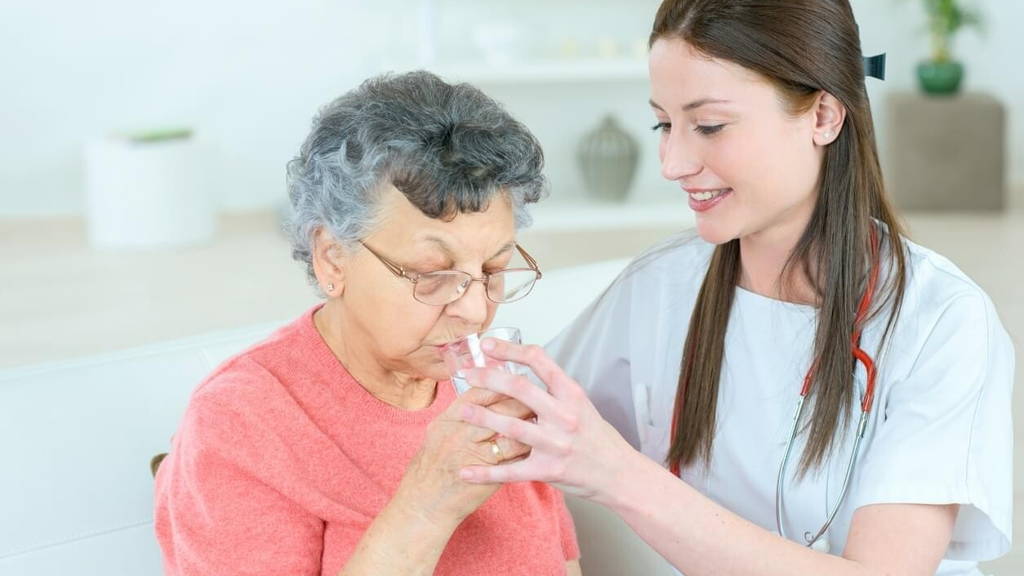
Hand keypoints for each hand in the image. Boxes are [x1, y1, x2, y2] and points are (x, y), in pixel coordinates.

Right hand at [394, 386, 532, 528]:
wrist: (423, 503)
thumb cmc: (430, 466)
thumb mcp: (438, 431)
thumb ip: (460, 412)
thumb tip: (483, 390)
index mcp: (449, 419)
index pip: (480, 391)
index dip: (501, 382)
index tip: (516, 377)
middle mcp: (461, 433)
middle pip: (501, 406)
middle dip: (523, 398)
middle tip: (539, 393)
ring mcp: (475, 454)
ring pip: (513, 429)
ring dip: (531, 422)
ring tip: (543, 416)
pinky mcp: (489, 475)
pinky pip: (516, 456)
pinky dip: (529, 447)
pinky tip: (539, 443)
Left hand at [457, 340, 634, 500]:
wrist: (619, 473)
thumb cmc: (598, 437)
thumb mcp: (581, 405)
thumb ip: (554, 391)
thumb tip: (520, 371)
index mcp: (571, 394)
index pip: (539, 360)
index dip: (510, 349)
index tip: (487, 345)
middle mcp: (564, 416)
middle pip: (519, 388)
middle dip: (488, 378)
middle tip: (467, 374)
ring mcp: (556, 444)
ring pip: (511, 427)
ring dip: (482, 417)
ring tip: (461, 411)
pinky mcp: (548, 470)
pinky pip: (511, 471)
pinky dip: (485, 473)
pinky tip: (465, 472)